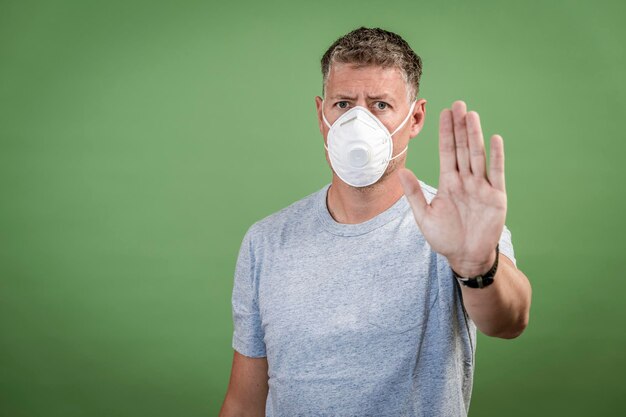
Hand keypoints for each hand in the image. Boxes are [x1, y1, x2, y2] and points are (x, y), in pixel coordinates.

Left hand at [398, 100, 506, 275]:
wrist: (466, 257)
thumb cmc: (445, 237)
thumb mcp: (424, 216)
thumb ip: (414, 194)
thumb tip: (402, 171)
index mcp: (448, 182)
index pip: (446, 152)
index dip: (445, 133)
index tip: (444, 113)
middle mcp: (465, 180)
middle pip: (462, 148)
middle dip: (460, 127)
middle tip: (458, 104)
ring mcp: (481, 187)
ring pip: (477, 156)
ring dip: (474, 136)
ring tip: (471, 115)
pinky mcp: (496, 197)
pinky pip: (496, 173)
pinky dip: (496, 157)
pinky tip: (494, 139)